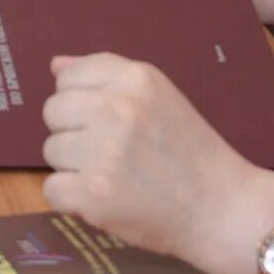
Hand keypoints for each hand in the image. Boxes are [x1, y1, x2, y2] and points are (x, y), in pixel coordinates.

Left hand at [41, 54, 273, 273]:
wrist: (222, 208)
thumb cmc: (189, 152)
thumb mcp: (158, 96)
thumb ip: (105, 75)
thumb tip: (55, 65)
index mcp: (135, 78)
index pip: (67, 77)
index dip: (80, 102)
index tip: (105, 121)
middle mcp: (116, 108)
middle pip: (53, 112)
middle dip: (74, 133)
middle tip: (111, 152)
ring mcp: (103, 152)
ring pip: (51, 150)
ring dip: (75, 167)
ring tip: (114, 176)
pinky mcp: (93, 195)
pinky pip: (52, 189)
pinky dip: (73, 200)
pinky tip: (105, 199)